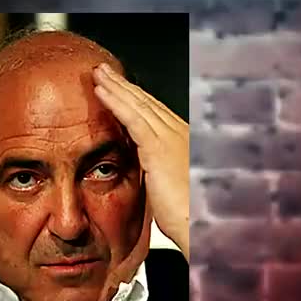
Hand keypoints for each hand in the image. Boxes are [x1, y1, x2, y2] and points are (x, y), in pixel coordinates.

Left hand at [92, 62, 189, 261]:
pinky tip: (101, 91)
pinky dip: (115, 102)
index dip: (135, 98)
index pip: (155, 113)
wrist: (201, 227)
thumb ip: (161, 175)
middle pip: (146, 103)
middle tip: (105, 72)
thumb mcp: (173, 190)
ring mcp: (171, 138)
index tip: (118, 88)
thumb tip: (151, 175)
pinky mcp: (159, 148)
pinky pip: (133, 118)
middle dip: (124, 86)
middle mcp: (180, 134)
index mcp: (184, 143)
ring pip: (138, 105)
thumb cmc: (190, 218)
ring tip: (98, 74)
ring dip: (116, 87)